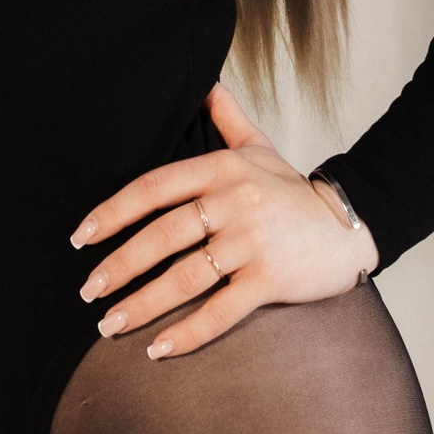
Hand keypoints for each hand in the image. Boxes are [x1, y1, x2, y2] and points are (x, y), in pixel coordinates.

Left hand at [68, 82, 379, 356]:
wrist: (350, 226)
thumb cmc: (295, 192)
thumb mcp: (261, 148)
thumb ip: (229, 117)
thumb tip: (206, 84)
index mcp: (221, 168)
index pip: (154, 187)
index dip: (114, 211)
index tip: (83, 236)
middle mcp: (233, 202)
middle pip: (162, 235)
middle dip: (119, 266)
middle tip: (87, 290)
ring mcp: (252, 242)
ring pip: (185, 277)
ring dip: (142, 305)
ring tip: (111, 324)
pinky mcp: (271, 279)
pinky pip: (221, 311)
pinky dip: (188, 333)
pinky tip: (160, 349)